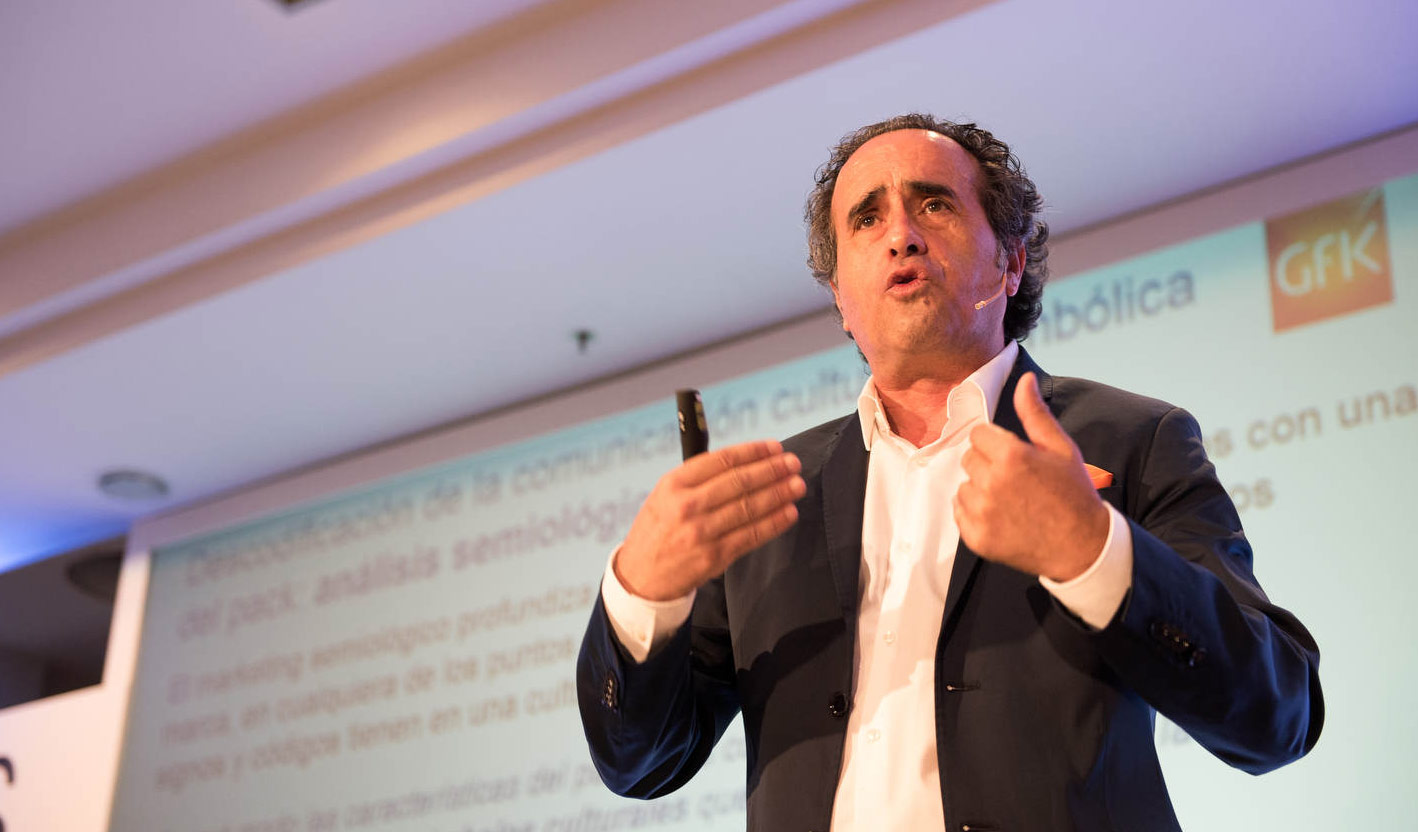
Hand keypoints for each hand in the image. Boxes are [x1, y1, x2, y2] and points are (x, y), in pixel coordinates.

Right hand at [615, 440, 804, 600]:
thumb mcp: (665, 494)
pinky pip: (751, 535)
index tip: (775, 447)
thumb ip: (698, 478)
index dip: (753, 452)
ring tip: (797, 485)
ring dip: (778, 494)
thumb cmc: (659, 530)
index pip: (722, 460)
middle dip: (772, 470)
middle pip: (739, 481)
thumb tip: (745, 462)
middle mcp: (687, 505)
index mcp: (674, 484)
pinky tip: (789, 513)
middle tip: (793, 463)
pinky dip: (774, 523)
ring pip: (749, 507)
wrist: (640, 576)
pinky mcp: (714, 556)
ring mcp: (702, 532)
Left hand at [955, 372, 1109, 581]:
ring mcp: (982, 512)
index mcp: (1011, 456)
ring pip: (964, 485)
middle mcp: (992, 483)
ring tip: (1011, 501)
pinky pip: (959, 512)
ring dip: (981, 489)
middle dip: (988, 464)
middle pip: (969, 458)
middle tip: (1016, 481)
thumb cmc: (1073, 493)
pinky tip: (1001, 517)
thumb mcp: (1061, 448)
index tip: (1014, 457)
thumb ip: (1035, 414)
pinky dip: (974, 513)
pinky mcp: (977, 537)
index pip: (978, 435)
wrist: (1082, 547)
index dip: (996, 444)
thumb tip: (1024, 380)